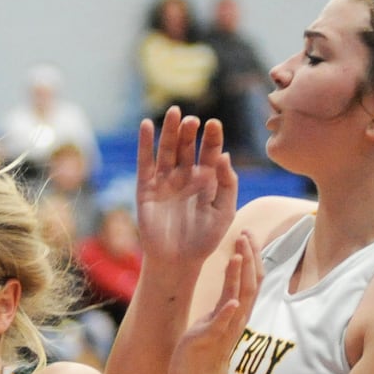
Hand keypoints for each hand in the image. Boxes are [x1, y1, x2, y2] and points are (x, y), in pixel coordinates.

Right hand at [136, 107, 237, 270]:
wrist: (177, 261)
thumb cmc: (204, 240)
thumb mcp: (225, 211)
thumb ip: (228, 184)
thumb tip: (224, 155)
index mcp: (206, 180)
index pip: (209, 152)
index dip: (212, 138)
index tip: (214, 125)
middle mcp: (185, 177)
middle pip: (186, 146)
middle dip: (189, 132)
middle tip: (193, 120)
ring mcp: (165, 182)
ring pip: (166, 150)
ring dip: (169, 131)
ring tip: (174, 113)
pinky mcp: (146, 189)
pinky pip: (145, 163)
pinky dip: (145, 144)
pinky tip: (146, 125)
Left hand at [169, 231, 260, 373]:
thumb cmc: (204, 351)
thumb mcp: (216, 321)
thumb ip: (224, 305)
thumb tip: (229, 289)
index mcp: (236, 312)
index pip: (251, 280)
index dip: (252, 257)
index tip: (248, 235)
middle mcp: (236, 318)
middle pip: (251, 284)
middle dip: (249, 258)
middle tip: (246, 235)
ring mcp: (224, 329)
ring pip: (238, 300)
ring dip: (239, 277)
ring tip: (239, 255)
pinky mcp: (209, 340)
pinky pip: (221, 326)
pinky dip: (227, 313)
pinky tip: (231, 301)